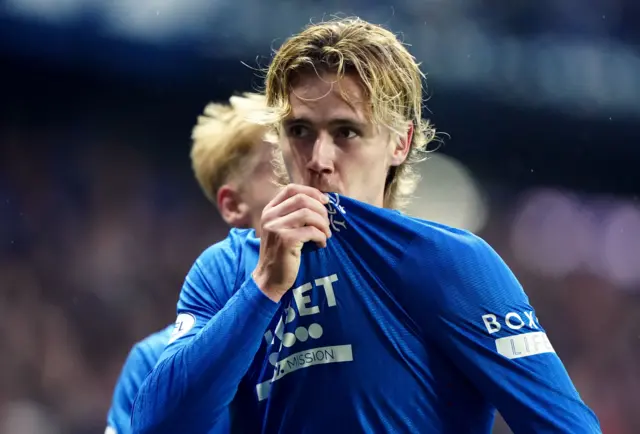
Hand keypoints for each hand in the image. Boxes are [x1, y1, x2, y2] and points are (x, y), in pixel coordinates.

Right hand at [253, 184, 330, 301]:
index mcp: (269, 210)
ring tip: (326, 234)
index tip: (324, 202)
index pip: (291, 189)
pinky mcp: (285, 240)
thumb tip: (321, 202)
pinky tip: (321, 244)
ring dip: (323, 224)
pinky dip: (321, 237)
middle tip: (327, 223)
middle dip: (320, 209)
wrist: (269, 278)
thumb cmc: (280, 253)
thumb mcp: (282, 229)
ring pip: (308, 214)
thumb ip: (293, 214)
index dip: (311, 192)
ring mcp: (276, 227)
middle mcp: (270, 216)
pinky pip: (311, 231)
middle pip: (302, 199)